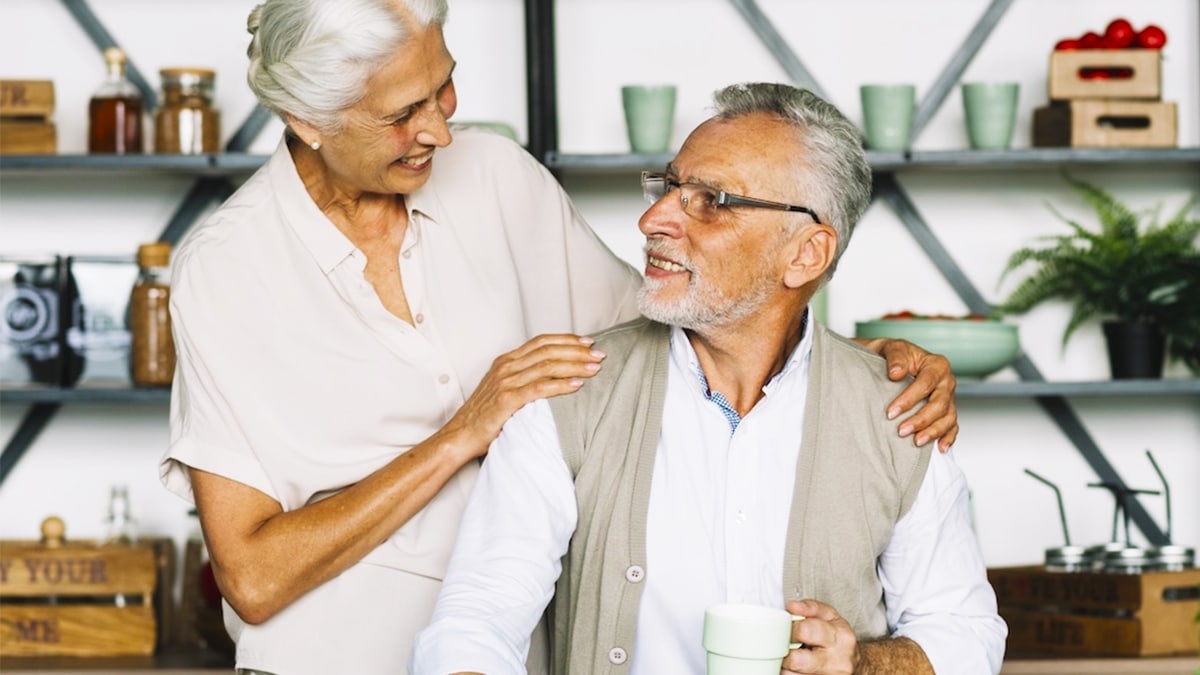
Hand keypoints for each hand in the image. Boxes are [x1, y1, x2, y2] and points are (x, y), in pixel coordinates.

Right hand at [443, 334, 605, 457]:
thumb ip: (524, 376)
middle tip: (599, 355)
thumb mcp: (504, 387)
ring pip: (547, 367)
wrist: (460, 434)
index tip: (588, 342)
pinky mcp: (506, 400)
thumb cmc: (485, 415)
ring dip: (575, 366)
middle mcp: (506, 367)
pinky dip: (561, 386)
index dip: (567, 339)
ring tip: (595, 368)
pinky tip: (577, 385)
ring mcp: (505, 382)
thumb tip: (553, 373)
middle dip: (577, 351)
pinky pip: (539, 389)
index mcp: (506, 360)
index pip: (542, 342)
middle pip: (548, 351)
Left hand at [782, 599, 857, 674]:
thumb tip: (792, 606)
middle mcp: (837, 661)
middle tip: (786, 645)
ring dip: (786, 665)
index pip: (806, 631)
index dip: (790, 628)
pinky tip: (796, 667)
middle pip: (796, 660)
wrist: (855, 664)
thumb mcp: (831, 616)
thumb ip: (811, 607)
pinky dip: (790, 673)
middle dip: (785, 651)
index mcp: (840, 637)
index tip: (787, 628)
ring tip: (792, 656)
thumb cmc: (839, 639)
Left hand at [860, 337, 957, 451]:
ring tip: (916, 442)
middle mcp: (947, 382)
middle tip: (901, 431)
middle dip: (920, 420)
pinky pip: (953, 426)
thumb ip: (896, 358)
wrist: (895, 361)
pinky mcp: (947, 410)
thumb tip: (896, 373)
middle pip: (939, 404)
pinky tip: (940, 448)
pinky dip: (948, 437)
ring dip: (933, 432)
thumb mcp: (893, 348)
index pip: (925, 384)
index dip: (909, 399)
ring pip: (948, 418)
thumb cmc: (895, 355)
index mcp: (937, 365)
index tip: (891, 412)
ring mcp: (949, 397)